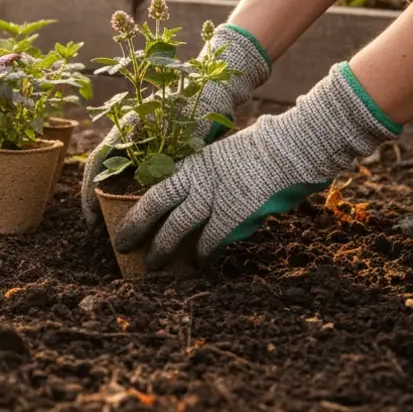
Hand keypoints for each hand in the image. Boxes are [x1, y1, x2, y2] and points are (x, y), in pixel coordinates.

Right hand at [81, 24, 271, 226]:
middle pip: (104, 172)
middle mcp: (128, 135)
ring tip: (120, 227)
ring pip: (120, 176)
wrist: (216, 85)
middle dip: (99, 203)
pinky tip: (143, 212)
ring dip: (117, 200)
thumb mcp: (183, 133)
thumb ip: (169, 160)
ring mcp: (141, 142)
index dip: (89, 193)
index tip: (92, 220)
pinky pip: (139, 175)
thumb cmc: (199, 103)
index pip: (97, 163)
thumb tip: (156, 196)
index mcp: (126, 127)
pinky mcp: (156, 148)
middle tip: (102, 231)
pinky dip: (137, 194)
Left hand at [113, 62, 399, 267]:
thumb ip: (204, 173)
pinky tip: (197, 264)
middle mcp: (196, 177)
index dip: (136, 204)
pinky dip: (202, 253)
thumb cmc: (263, 148)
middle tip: (121, 246)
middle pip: (154, 205)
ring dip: (161, 248)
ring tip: (151, 265)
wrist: (292, 146)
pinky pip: (211, 238)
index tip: (120, 217)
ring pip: (176, 226)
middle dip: (135, 227)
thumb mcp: (222, 154)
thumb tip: (192, 194)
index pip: (155, 185)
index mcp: (192, 161)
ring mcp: (214, 194)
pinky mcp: (234, 211)